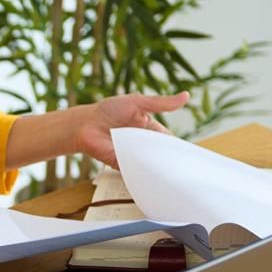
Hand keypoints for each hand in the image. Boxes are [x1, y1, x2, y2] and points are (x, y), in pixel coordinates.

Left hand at [74, 91, 188, 168]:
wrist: (84, 124)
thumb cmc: (108, 110)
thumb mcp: (137, 102)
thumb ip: (160, 103)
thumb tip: (186, 96)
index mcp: (149, 129)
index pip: (167, 140)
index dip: (176, 147)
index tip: (187, 154)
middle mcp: (142, 144)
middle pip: (160, 154)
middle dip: (169, 159)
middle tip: (182, 166)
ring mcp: (132, 155)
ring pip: (150, 164)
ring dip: (157, 166)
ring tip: (170, 172)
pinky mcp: (122, 165)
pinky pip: (136, 171)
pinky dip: (142, 173)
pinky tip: (151, 176)